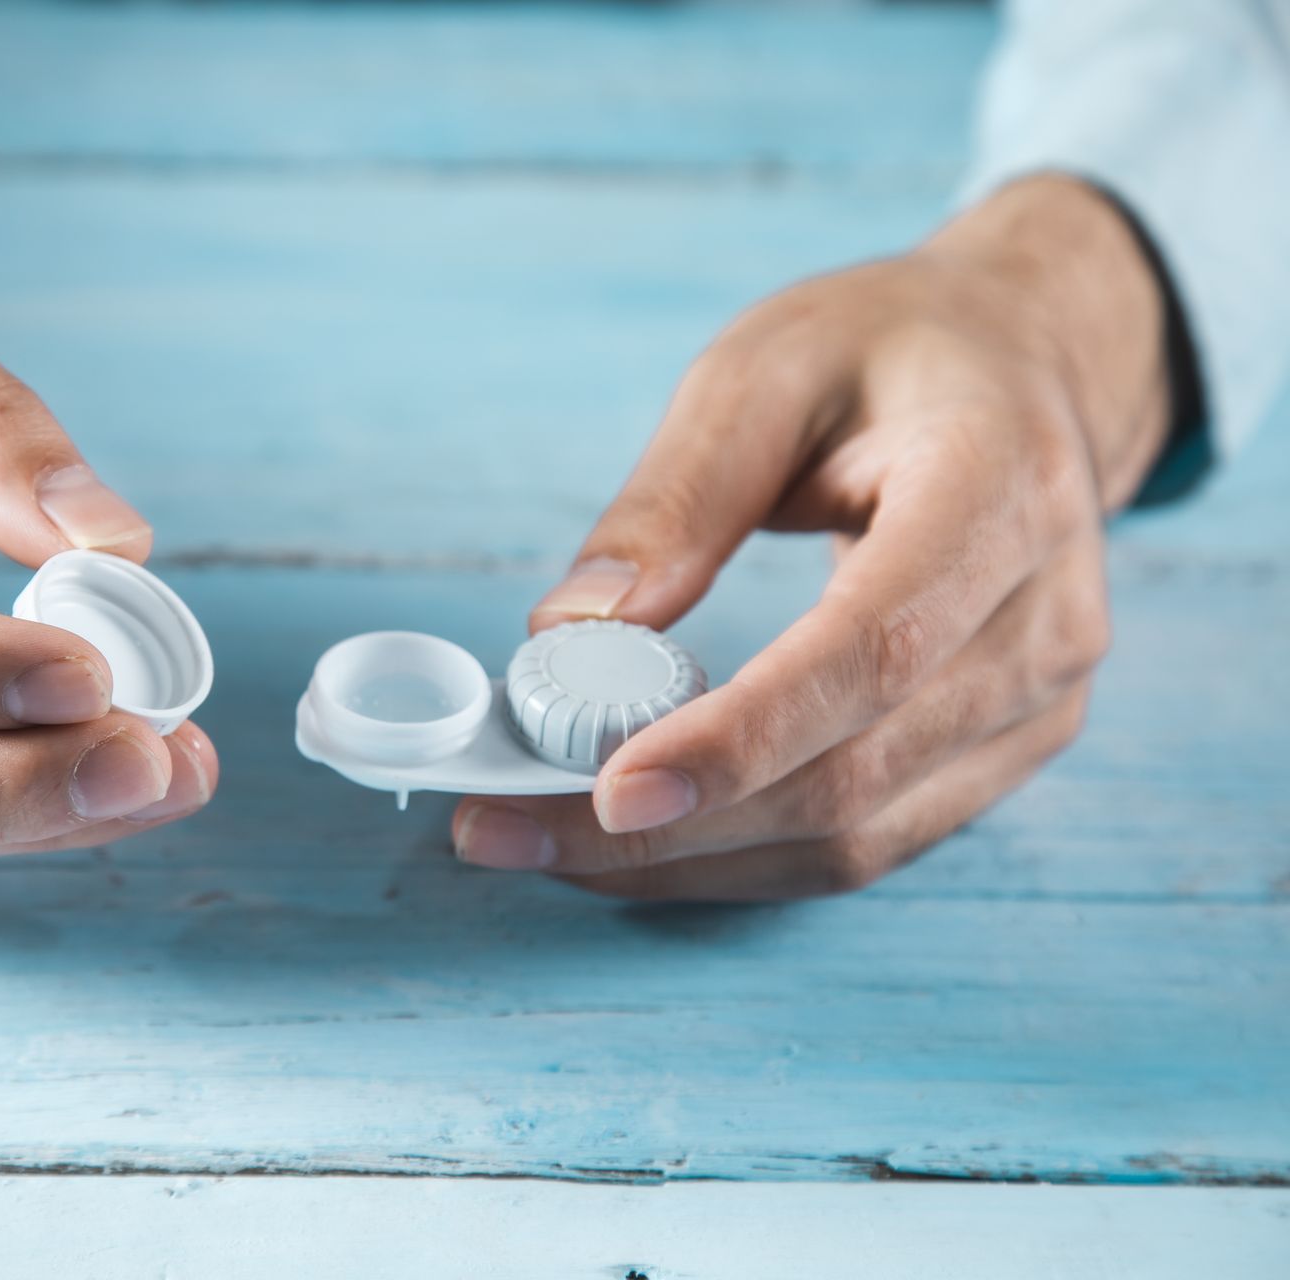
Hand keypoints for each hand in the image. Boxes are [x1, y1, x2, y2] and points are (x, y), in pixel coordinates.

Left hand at [453, 176, 1169, 899]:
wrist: (1030, 363)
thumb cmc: (890, 352)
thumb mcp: (765, 368)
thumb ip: (675, 497)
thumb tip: (569, 634)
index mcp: (998, 492)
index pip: (872, 648)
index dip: (741, 736)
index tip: (609, 790)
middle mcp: (1045, 620)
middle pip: (850, 775)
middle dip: (668, 827)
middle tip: (507, 828)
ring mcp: (1041, 703)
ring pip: (854, 838)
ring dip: (689, 862)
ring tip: (542, 841)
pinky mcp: (1005, 751)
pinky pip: (868, 841)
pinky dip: (740, 856)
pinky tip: (638, 841)